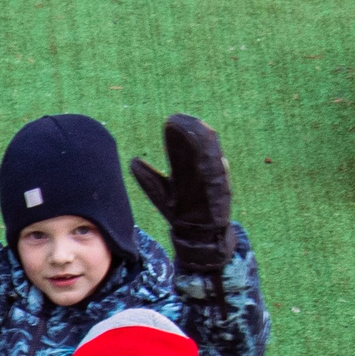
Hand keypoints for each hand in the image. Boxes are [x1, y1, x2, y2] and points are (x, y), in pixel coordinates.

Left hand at [128, 115, 234, 268]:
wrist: (197, 236)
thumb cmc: (180, 212)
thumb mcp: (161, 193)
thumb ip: (149, 178)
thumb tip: (133, 161)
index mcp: (188, 170)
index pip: (183, 148)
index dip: (178, 135)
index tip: (172, 120)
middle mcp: (202, 172)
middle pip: (196, 149)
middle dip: (191, 133)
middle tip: (183, 119)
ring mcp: (212, 181)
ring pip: (210, 158)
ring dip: (206, 144)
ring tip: (200, 128)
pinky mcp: (221, 193)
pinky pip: (219, 178)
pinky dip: (217, 166)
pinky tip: (214, 154)